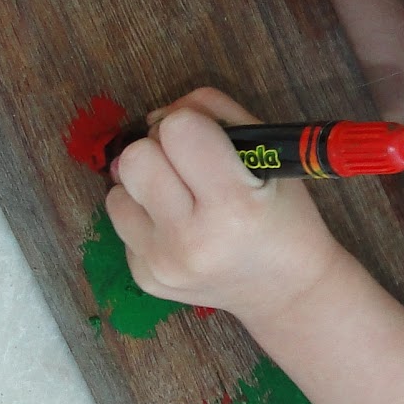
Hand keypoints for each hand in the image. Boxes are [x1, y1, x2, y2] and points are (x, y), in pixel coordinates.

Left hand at [105, 88, 342, 321]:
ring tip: (181, 200)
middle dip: (159, 152)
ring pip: (116, 192)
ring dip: (145, 187)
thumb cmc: (284, 215)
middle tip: (188, 168)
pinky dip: (146, 218)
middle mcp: (191, 240)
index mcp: (233, 205)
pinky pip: (122, 224)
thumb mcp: (268, 153)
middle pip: (134, 158)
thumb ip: (215, 114)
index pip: (177, 129)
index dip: (193, 125)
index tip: (210, 143)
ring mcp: (162, 264)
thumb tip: (156, 119)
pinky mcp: (145, 278)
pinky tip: (180, 230)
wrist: (287, 290)